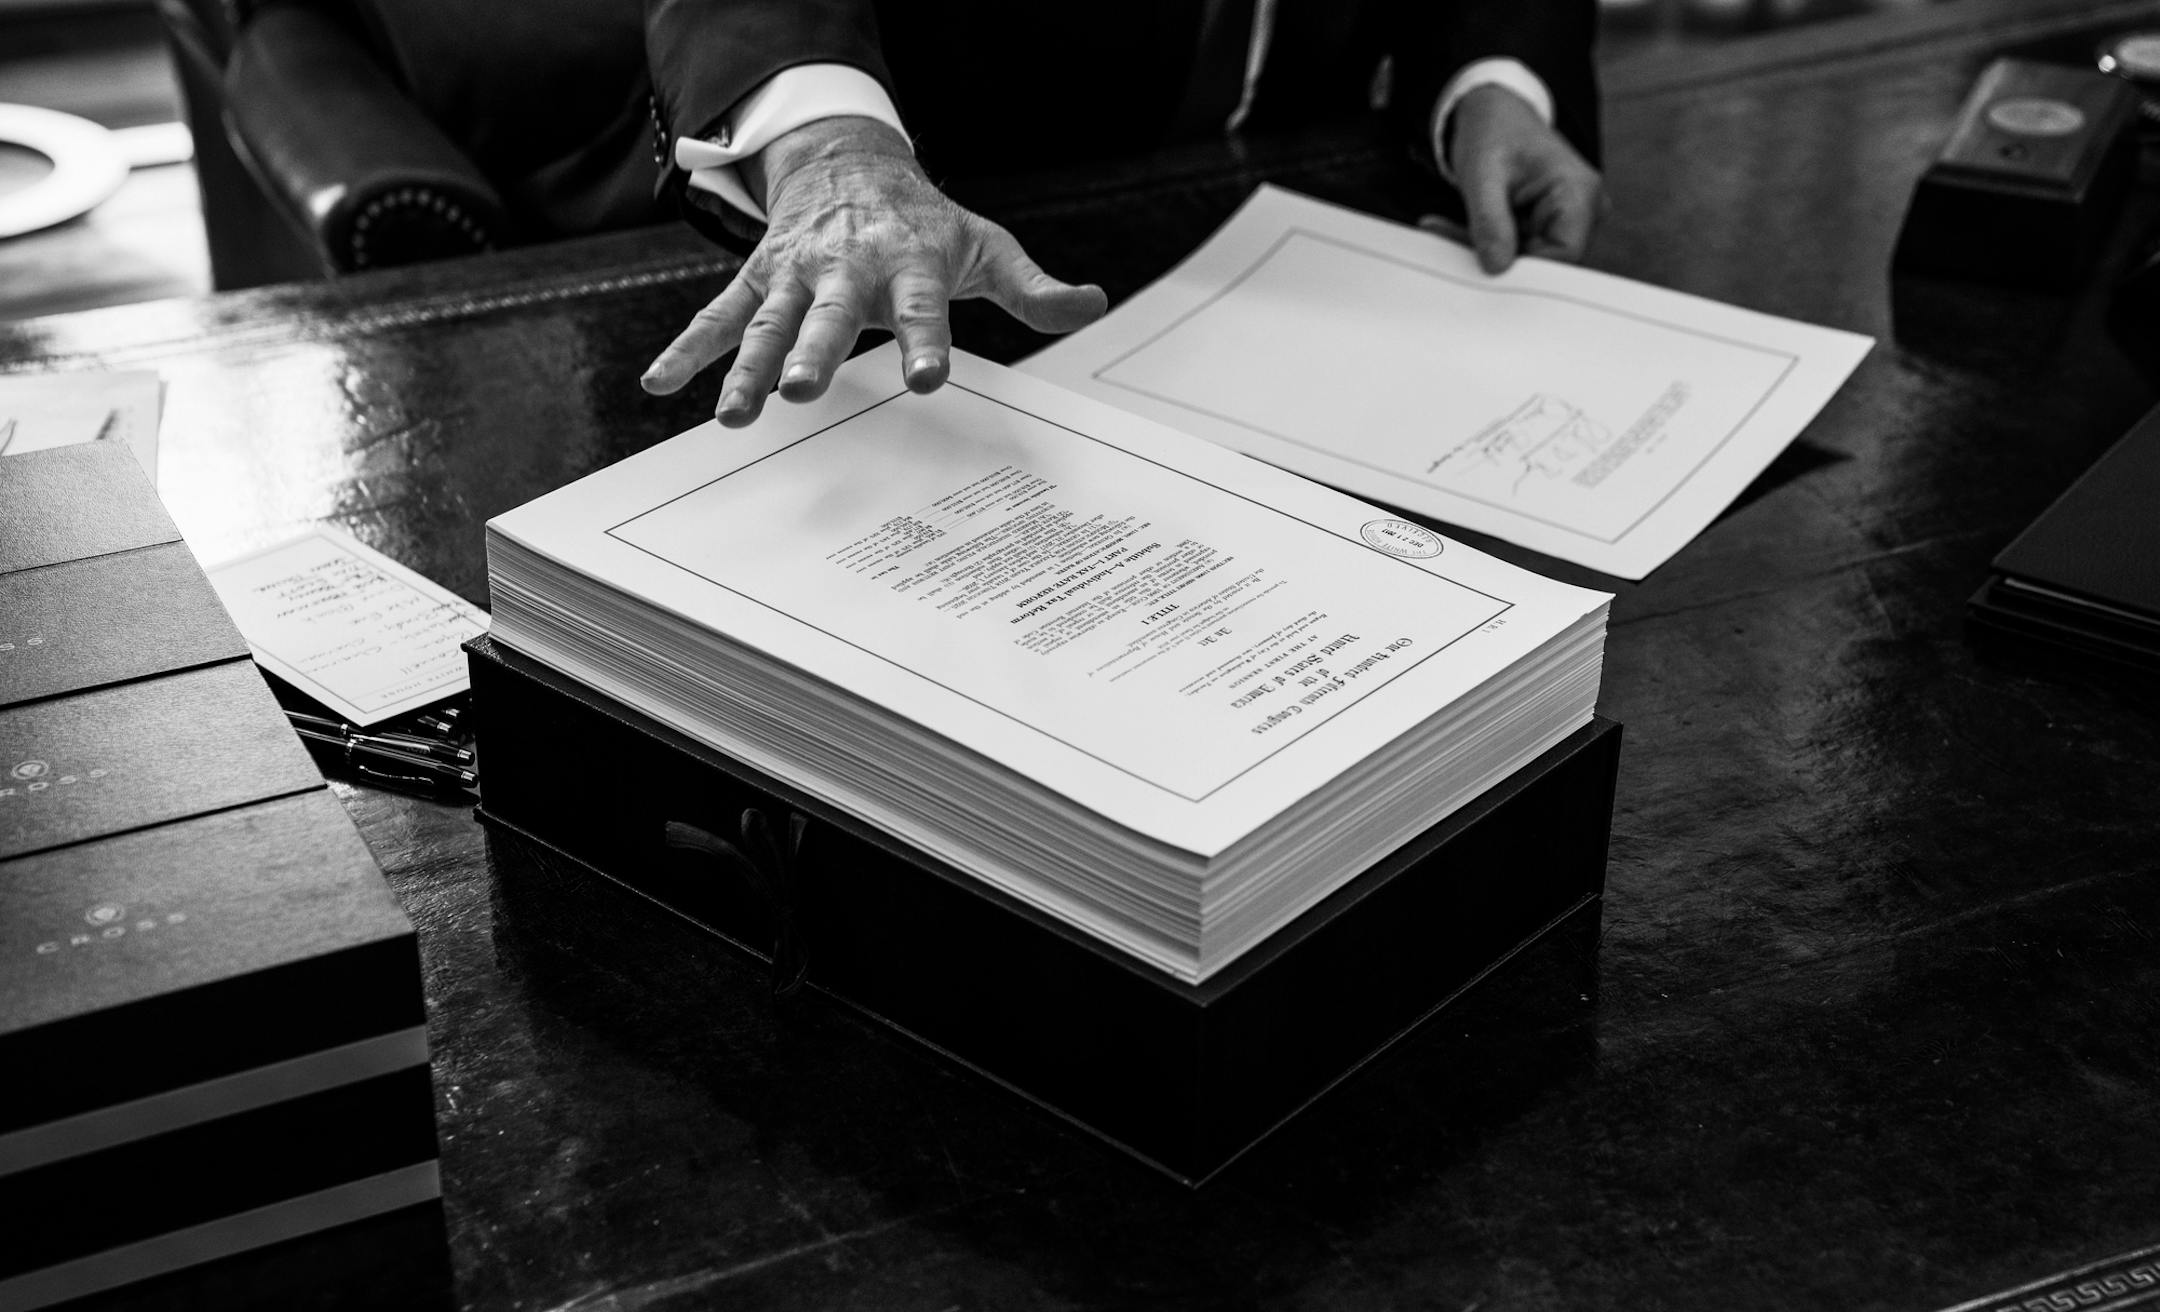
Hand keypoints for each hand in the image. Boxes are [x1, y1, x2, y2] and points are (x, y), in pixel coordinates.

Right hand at [641, 116, 1107, 425]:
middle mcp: (846, 267)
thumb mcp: (985, 246)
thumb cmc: (926, 223)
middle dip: (815, 352)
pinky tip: (660, 386)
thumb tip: (1090, 304)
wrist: (851, 164)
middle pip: (829, 315)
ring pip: (768, 323)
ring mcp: (795, 274)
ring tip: (731, 416)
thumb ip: (1032, 288)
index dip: (925, 341)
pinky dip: (687, 349)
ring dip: (746, 367)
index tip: (926, 380)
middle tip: (804, 393)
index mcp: (909, 262)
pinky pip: (717, 316)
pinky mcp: (758, 280)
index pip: (922, 307)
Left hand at [1447, 84, 1603, 274]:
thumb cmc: (1494, 132)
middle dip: (1501, 259)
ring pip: (1531, 261)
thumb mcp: (1482, 173)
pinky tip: (1472, 228)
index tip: (1484, 266)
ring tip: (1460, 227)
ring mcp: (1570, 219)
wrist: (1495, 115)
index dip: (1525, 269)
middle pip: (1548, 262)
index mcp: (1580, 192)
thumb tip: (1497, 266)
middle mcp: (1585, 209)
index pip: (1564, 255)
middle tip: (1458, 239)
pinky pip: (1522, 252)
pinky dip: (1494, 246)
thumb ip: (1490, 221)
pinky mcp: (1550, 226)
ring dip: (1493, 252)